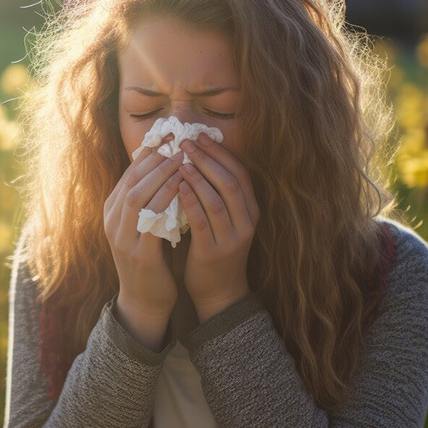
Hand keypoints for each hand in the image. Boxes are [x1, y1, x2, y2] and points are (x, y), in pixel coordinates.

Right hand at [103, 145, 186, 329]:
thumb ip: (150, 198)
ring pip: (138, 195)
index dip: (149, 152)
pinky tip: (183, 187)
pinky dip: (166, 199)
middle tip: (177, 140)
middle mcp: (112, 221)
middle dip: (155, 158)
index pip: (129, 173)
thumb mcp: (144, 223)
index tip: (169, 135)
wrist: (144, 299)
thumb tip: (167, 165)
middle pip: (131, 180)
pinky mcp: (138, 253)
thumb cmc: (150, 257)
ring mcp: (122, 237)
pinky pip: (151, 219)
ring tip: (181, 158)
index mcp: (112, 211)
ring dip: (160, 174)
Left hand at [177, 133, 260, 321]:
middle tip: (187, 142)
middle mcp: (246, 223)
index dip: (221, 153)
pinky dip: (191, 201)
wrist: (218, 292)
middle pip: (231, 182)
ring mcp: (232, 238)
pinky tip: (177, 187)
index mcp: (250, 211)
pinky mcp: (214, 252)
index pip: (240, 173)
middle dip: (209, 159)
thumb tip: (197, 157)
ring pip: (218, 200)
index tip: (201, 135)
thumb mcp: (224, 220)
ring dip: (198, 177)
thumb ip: (217, 194)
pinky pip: (203, 221)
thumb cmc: (216, 249)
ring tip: (181, 160)